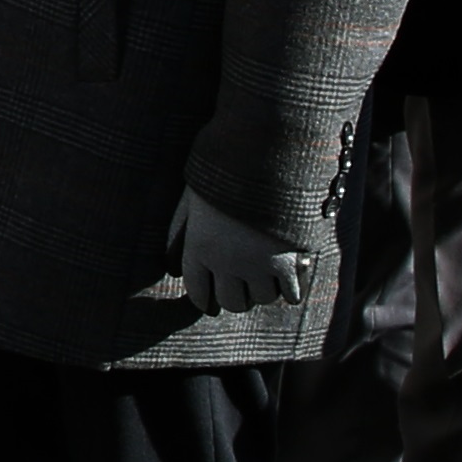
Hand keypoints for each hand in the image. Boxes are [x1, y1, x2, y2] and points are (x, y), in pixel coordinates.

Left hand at [172, 188, 308, 317]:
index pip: (198, 291)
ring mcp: (259, 265)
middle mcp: (226, 263)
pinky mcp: (291, 264)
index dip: (204, 299)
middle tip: (243, 288)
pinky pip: (291, 295)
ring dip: (264, 290)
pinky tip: (291, 279)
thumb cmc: (224, 175)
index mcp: (198, 247)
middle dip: (236, 297)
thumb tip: (170, 265)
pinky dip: (291, 290)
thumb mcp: (191, 199)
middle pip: (231, 302)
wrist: (265, 158)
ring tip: (267, 275)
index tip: (210, 303)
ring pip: (262, 299)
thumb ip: (180, 232)